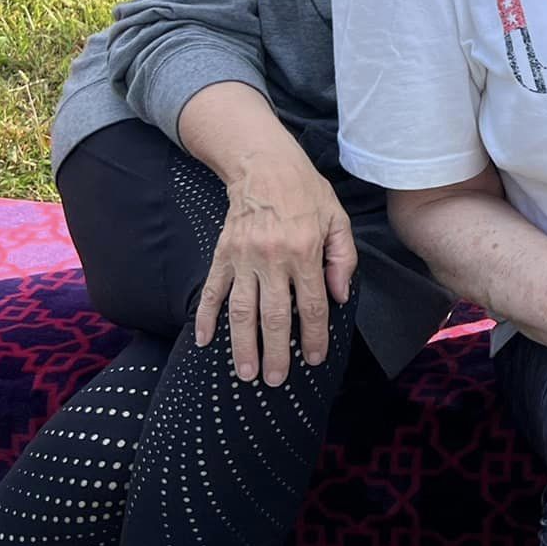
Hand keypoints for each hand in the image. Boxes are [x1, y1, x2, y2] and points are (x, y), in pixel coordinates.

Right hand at [194, 144, 356, 385]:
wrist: (265, 165)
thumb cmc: (307, 193)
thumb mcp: (338, 219)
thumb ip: (343, 259)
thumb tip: (340, 297)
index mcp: (305, 251)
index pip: (312, 304)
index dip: (314, 335)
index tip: (314, 358)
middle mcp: (273, 258)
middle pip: (275, 315)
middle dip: (276, 352)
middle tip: (276, 380)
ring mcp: (243, 257)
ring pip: (242, 310)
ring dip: (243, 345)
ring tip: (246, 373)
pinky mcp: (222, 254)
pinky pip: (211, 290)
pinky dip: (204, 316)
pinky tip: (203, 341)